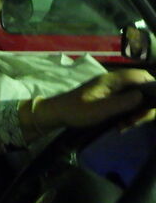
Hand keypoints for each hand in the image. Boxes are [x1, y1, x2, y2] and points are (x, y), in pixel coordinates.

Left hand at [21, 69, 154, 138]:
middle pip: (142, 89)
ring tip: (125, 126)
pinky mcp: (109, 98)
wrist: (56, 114)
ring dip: (136, 113)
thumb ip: (123, 102)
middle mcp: (114, 81)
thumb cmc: (76, 111)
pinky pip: (126, 104)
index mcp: (112, 79)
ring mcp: (112, 89)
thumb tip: (143, 96)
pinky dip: (128, 114)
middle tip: (134, 122)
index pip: (142, 76)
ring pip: (135, 98)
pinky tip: (120, 125)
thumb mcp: (101, 109)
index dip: (153, 88)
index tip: (152, 106)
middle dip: (144, 107)